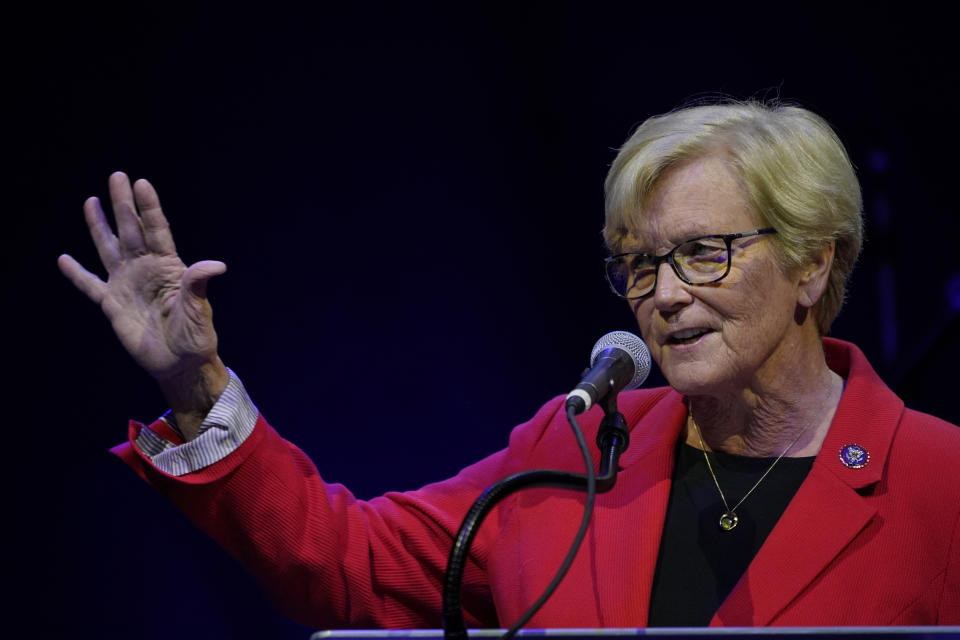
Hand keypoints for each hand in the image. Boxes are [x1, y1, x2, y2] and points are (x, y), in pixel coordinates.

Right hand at [59, 172, 228, 436]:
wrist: (180, 363)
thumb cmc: (196, 336)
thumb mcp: (199, 310)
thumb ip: (199, 285)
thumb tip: (216, 265)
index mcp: (169, 268)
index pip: (157, 231)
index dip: (149, 208)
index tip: (142, 183)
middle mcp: (146, 270)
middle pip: (132, 230)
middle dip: (123, 204)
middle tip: (117, 176)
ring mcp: (127, 284)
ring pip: (110, 249)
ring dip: (100, 226)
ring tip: (90, 201)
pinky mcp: (112, 304)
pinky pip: (90, 286)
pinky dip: (77, 274)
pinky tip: (64, 259)